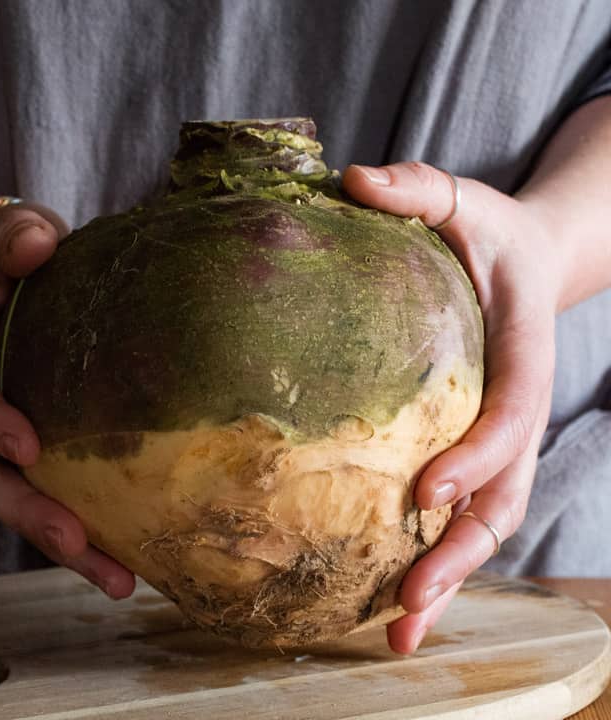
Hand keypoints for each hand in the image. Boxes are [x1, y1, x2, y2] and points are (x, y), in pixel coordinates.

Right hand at [0, 201, 136, 598]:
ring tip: (121, 580)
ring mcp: (3, 439)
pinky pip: (57, 495)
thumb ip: (14, 238)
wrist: (2, 284)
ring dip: (68, 545)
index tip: (29, 449)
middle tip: (76, 542)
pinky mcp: (39, 452)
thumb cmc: (7, 258)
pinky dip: (89, 530)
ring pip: (23, 502)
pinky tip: (132, 556)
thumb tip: (38, 243)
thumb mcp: (6, 235)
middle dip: (30, 514)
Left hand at [343, 162, 557, 653]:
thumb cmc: (487, 237)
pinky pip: (460, 513)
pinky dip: (433, 561)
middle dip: (458, 557)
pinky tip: (390, 599)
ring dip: (446, 583)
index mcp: (518, 356)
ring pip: (483, 525)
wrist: (523, 261)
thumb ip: (415, 187)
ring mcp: (499, 440)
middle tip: (405, 605)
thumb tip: (351, 178)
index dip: (476, 458)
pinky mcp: (473, 449)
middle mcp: (515, 411)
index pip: (508, 417)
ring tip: (395, 635)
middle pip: (501, 499)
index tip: (423, 493)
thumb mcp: (458, 198)